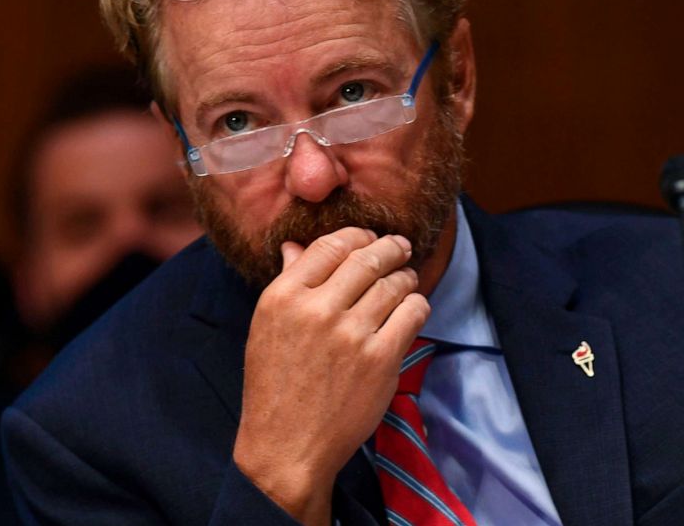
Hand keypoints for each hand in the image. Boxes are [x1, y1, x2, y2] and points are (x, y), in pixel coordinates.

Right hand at [233, 227, 429, 524]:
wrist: (287, 447)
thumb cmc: (275, 386)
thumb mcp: (266, 327)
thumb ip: (287, 282)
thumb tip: (297, 245)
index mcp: (284, 297)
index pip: (331, 245)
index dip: (357, 235)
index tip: (369, 238)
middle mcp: (317, 310)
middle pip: (368, 258)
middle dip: (390, 248)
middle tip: (400, 247)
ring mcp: (351, 334)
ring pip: (394, 283)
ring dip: (406, 277)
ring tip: (406, 279)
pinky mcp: (381, 359)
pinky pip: (413, 312)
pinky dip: (417, 305)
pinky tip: (412, 308)